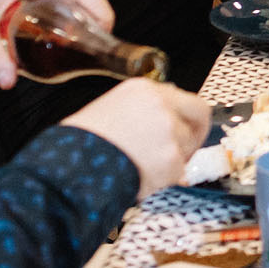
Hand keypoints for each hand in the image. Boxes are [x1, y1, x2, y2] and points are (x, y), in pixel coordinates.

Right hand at [64, 79, 211, 196]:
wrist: (70, 168)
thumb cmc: (80, 143)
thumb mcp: (108, 109)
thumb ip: (140, 109)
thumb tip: (163, 119)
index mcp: (142, 89)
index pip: (181, 97)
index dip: (183, 116)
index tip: (181, 128)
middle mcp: (160, 104)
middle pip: (199, 113)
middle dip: (196, 132)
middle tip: (185, 150)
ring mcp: (169, 130)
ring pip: (188, 145)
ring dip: (174, 159)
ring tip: (143, 167)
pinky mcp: (172, 158)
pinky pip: (179, 170)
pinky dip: (165, 178)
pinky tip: (141, 177)